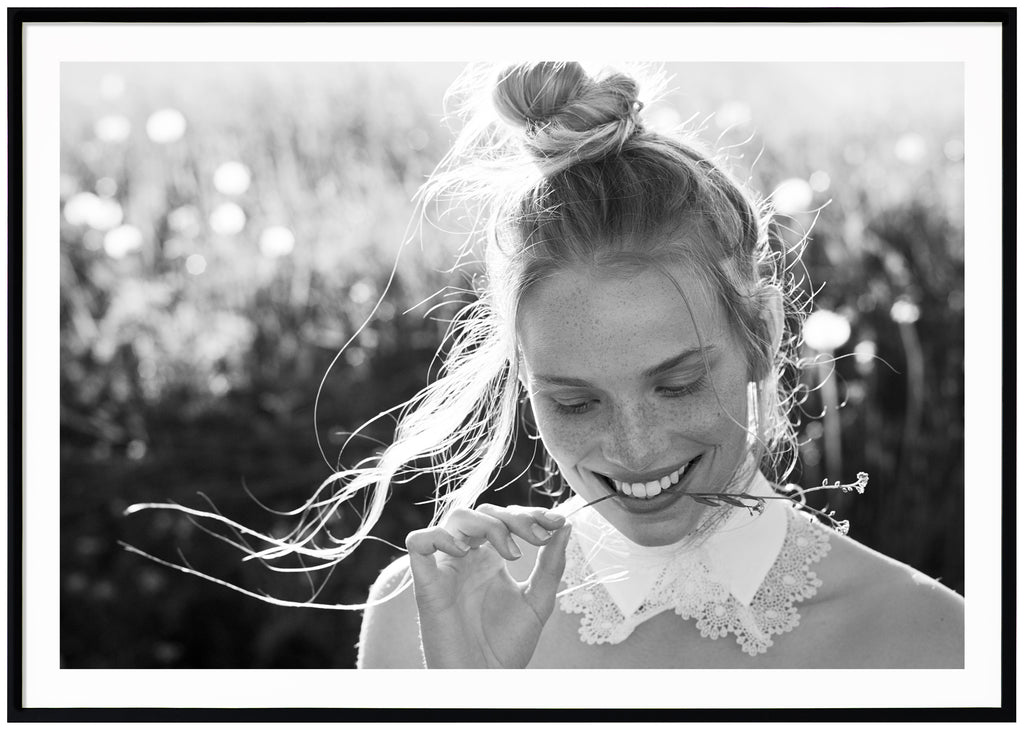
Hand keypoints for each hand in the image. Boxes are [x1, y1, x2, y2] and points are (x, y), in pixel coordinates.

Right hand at [405, 504, 571, 667]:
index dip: (531, 513)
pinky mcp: (426, 582)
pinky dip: (439, 537)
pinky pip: (418, 542)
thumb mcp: (539, 601)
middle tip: (539, 537)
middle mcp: (468, 557)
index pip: (506, 518)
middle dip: (516, 518)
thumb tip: (567, 525)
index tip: (558, 522)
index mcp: (491, 558)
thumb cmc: (507, 645)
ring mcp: (446, 567)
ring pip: (457, 517)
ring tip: (511, 553)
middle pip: (484, 512)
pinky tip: (464, 552)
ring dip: (489, 525)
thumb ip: (551, 564)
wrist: (485, 681)